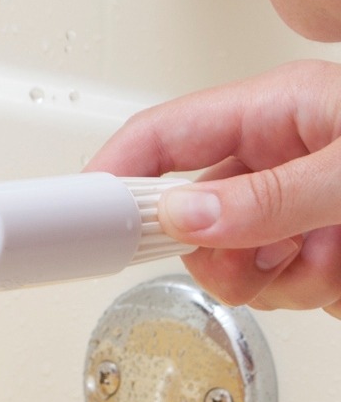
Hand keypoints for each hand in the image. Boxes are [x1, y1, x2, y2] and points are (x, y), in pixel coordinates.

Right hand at [87, 59, 340, 314]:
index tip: (86, 217)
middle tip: (253, 267)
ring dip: (287, 281)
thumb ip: (270, 195)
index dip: (116, 173)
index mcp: (275, 110)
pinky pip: (293, 285)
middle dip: (224, 257)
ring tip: (335, 262)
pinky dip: (321, 291)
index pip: (163, 135)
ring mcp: (305, 203)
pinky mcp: (330, 242)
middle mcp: (283, 154)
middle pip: (198, 217)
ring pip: (245, 263)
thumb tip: (185, 217)